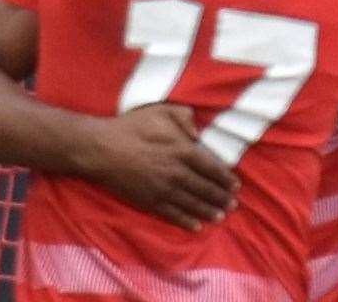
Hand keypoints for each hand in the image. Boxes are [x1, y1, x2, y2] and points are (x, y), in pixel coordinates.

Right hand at [76, 103, 239, 230]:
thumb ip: (185, 117)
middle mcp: (177, 173)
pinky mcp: (148, 201)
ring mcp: (162, 189)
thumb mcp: (161, 111)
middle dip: (221, 198)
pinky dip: (186, 221)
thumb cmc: (131, 127)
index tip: (236, 186)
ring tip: (221, 216)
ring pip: (192, 203)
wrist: (100, 149)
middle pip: (205, 188)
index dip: (225, 178)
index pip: (212, 167)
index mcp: (183, 150)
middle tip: (233, 205)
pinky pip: (172, 214)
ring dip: (208, 211)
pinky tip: (196, 226)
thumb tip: (199, 134)